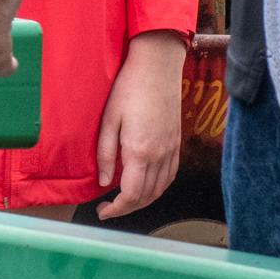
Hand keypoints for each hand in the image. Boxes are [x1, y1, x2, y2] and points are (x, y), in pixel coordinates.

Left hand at [93, 32, 187, 219]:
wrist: (157, 67)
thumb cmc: (129, 88)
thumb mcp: (108, 120)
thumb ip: (105, 154)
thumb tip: (103, 182)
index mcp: (139, 151)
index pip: (131, 195)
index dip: (116, 209)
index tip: (102, 211)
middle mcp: (160, 155)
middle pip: (147, 196)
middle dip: (127, 208)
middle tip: (109, 208)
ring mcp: (171, 150)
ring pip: (161, 189)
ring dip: (143, 200)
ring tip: (124, 199)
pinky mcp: (177, 143)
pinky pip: (170, 175)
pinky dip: (158, 187)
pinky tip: (146, 184)